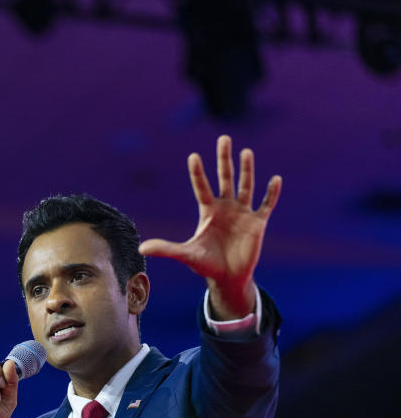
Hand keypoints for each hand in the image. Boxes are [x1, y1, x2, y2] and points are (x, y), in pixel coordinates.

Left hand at [138, 135, 281, 318]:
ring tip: (246, 151)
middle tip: (223, 138)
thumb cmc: (205, 265)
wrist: (227, 278)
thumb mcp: (185, 255)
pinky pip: (266, 205)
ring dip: (247, 170)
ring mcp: (242, 213)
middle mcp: (225, 208)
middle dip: (224, 159)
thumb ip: (165, 249)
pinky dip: (272, 193)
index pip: (202, 187)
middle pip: (225, 178)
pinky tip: (276, 179)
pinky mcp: (257, 223)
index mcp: (208, 211)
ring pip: (245, 186)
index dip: (198, 173)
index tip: (194, 156)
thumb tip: (141, 249)